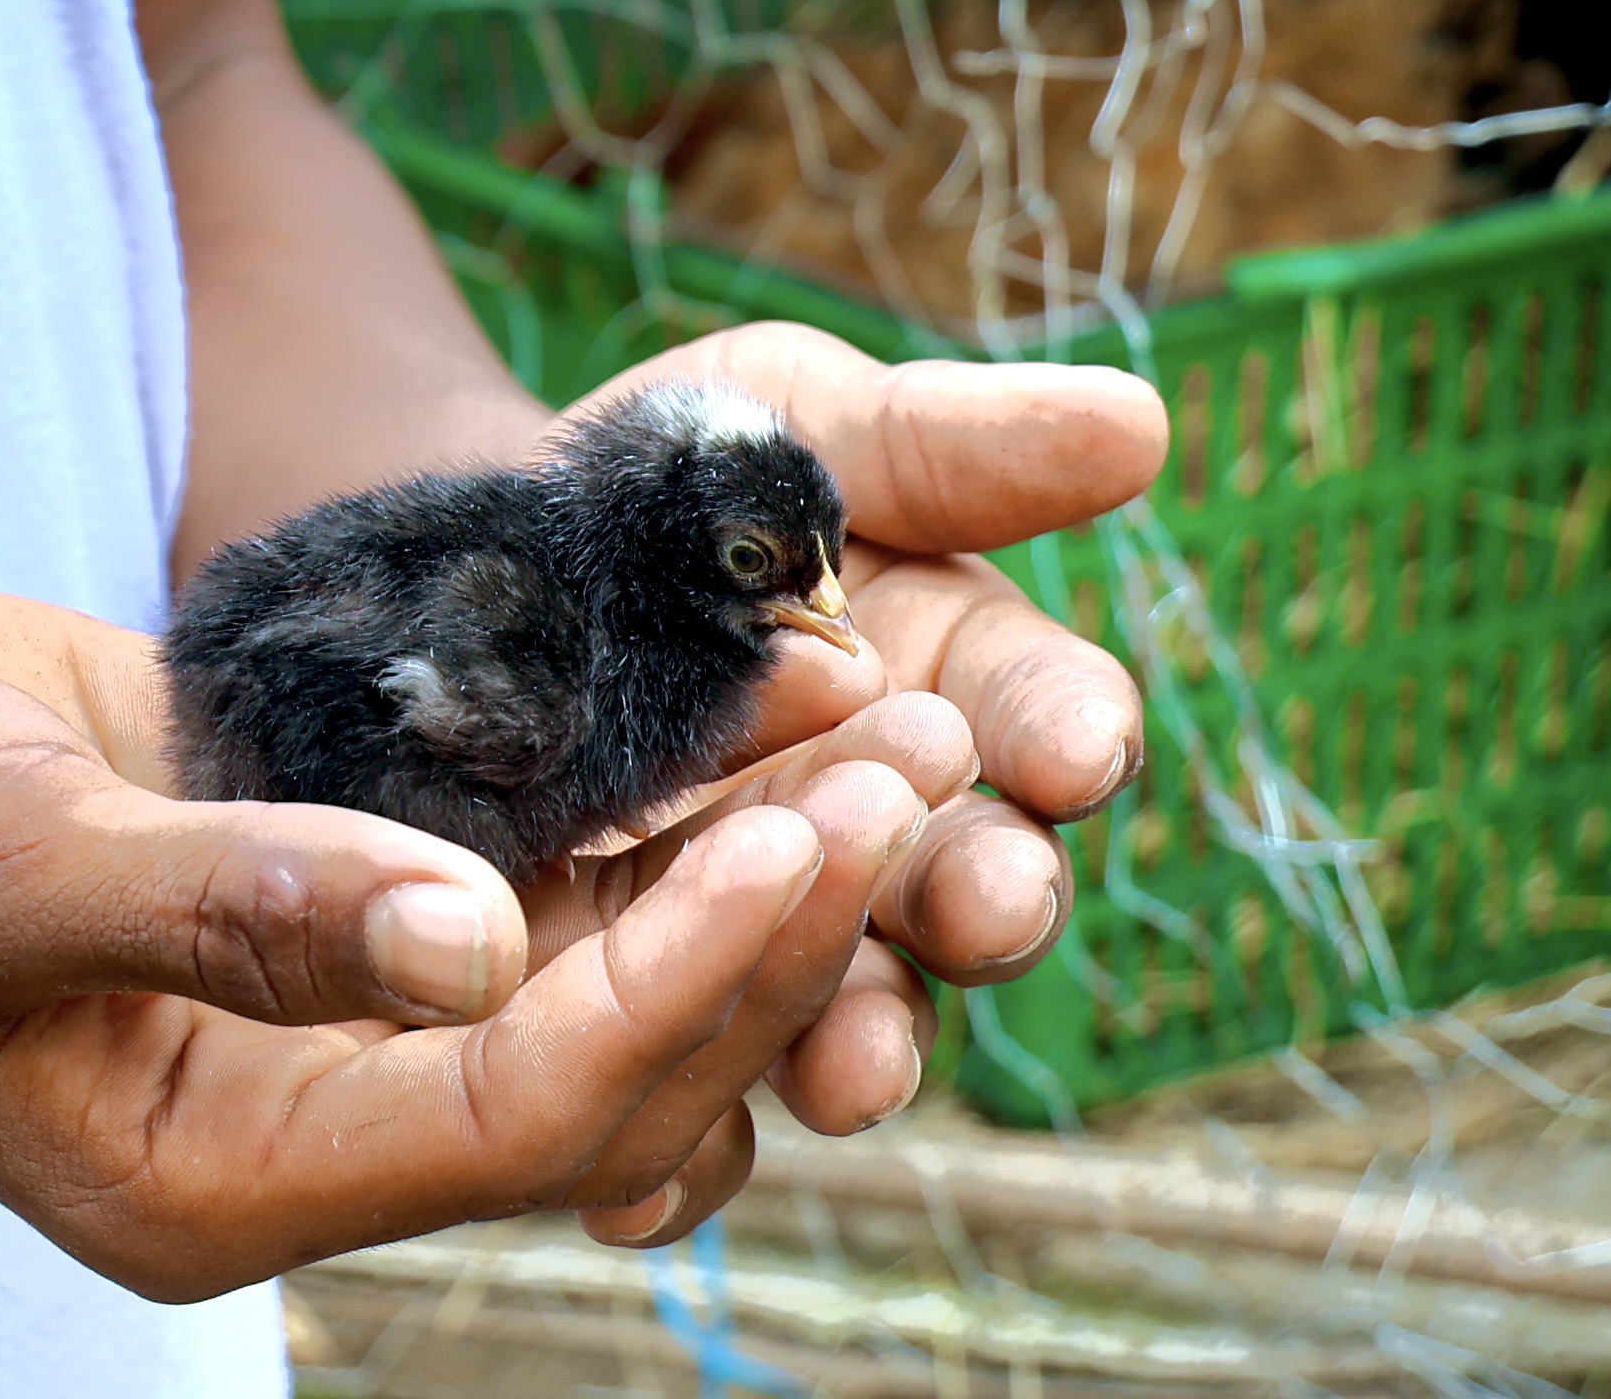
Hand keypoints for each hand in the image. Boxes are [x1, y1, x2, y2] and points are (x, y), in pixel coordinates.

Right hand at [0, 586, 940, 1296]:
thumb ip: (230, 907)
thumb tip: (477, 947)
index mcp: (211, 1174)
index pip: (527, 1110)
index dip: (692, 975)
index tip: (829, 827)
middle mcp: (287, 1117)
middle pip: (602, 1054)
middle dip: (773, 914)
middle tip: (934, 754)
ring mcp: (306, 1003)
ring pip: (584, 961)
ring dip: (736, 848)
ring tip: (897, 712)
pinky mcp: (308, 879)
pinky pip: (512, 862)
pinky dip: (631, 788)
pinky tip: (745, 684)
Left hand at [559, 322, 1166, 1131]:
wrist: (470, 581)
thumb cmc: (675, 492)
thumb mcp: (797, 427)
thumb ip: (955, 446)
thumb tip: (1140, 420)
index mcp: (962, 700)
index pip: (1047, 718)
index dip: (1069, 729)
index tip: (1080, 743)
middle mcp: (897, 847)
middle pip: (971, 891)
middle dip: (987, 902)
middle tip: (984, 907)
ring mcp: (778, 946)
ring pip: (845, 1021)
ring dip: (859, 1047)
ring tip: (849, 1070)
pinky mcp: (647, 1026)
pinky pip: (682, 1120)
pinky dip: (678, 1166)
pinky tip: (643, 1190)